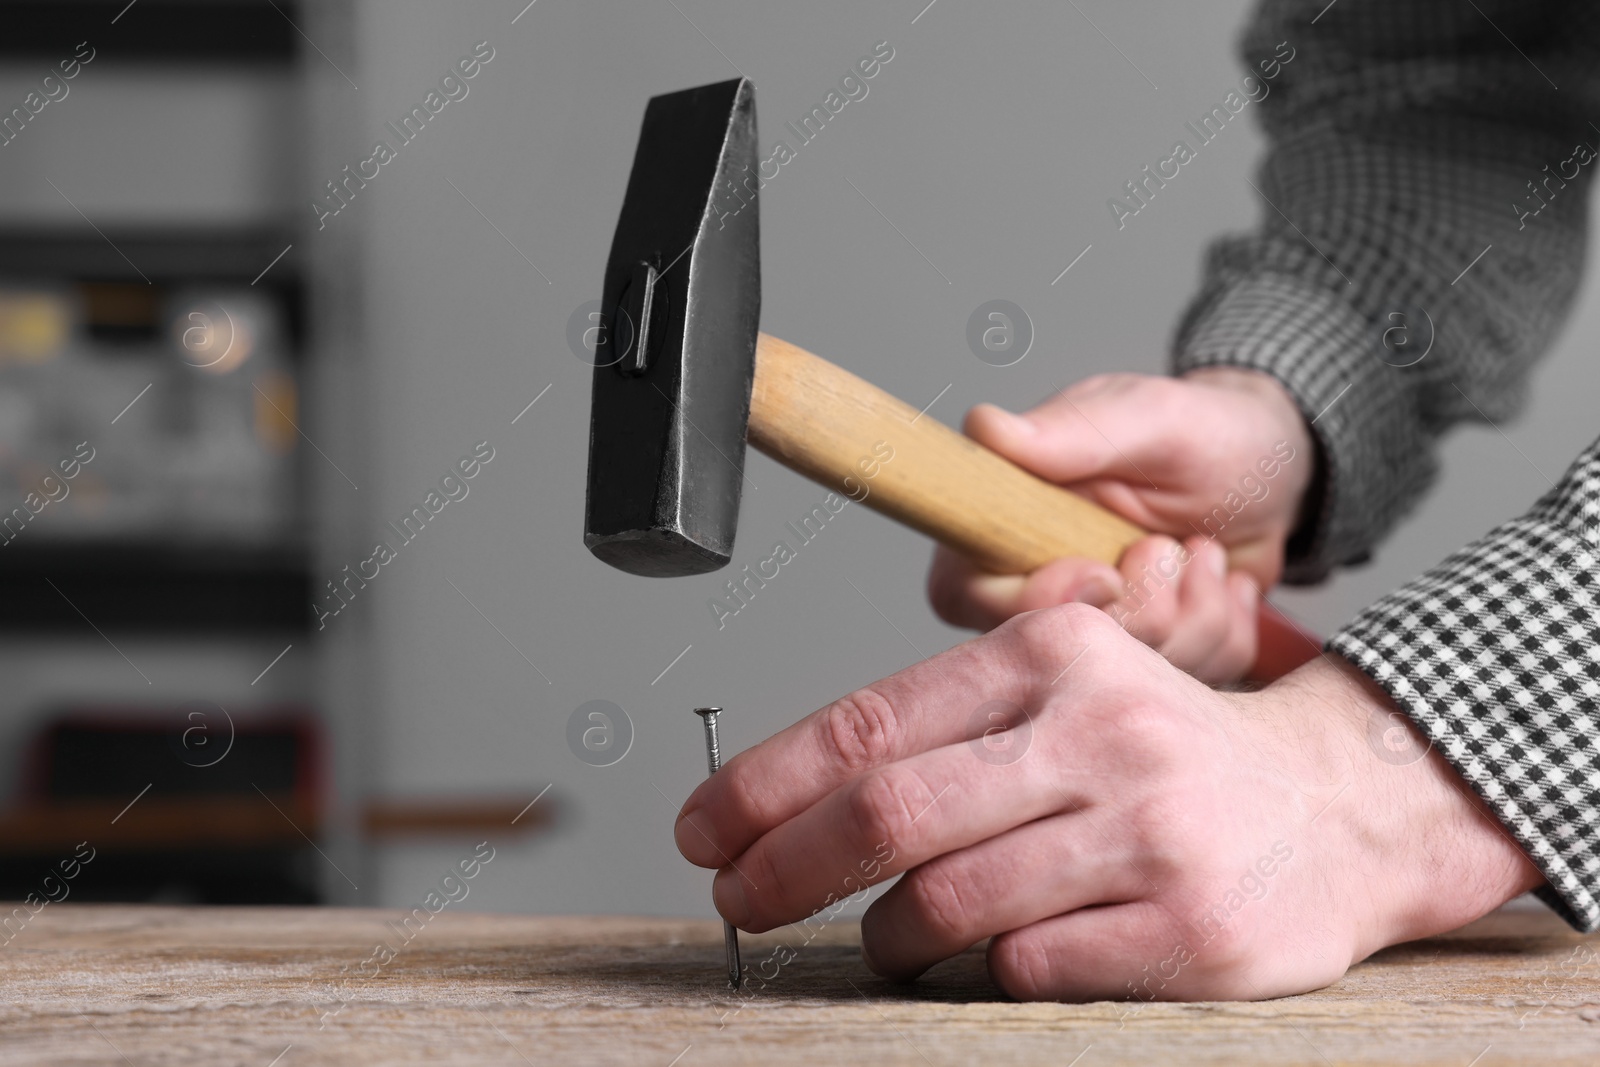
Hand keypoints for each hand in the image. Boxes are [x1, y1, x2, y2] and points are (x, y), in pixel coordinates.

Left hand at [675, 605, 1539, 999]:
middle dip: (783, 866)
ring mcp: (1149, 834)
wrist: (1338, 805)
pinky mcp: (1189, 931)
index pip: (870, 722)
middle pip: (888, 812)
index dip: (765, 782)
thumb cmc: (1166, 750)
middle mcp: (1102, 731)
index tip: (704, 826)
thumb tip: (790, 795)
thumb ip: (947, 723)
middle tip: (738, 896)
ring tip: (884, 939)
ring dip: (885, 936)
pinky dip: (981, 973)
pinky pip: (1026, 968)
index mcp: (1054, 653)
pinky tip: (988, 958)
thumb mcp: (1068, 688)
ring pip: (946, 904)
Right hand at [927, 369, 1314, 681]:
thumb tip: (986, 428)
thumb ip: (1070, 433)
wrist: (1273, 469)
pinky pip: (1191, 680)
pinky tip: (1223, 581)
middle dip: (1140, 611)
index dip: (1036, 600)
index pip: (968, 594)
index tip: (1104, 570)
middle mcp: (1038, 586)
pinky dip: (1224, 630)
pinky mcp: (1156, 658)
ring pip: (1129, 674)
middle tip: (1170, 549)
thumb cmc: (1202, 431)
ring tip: (1204, 552)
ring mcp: (1098, 630)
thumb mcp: (1147, 418)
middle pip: (1055, 651)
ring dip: (1192, 615)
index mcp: (1008, 523)